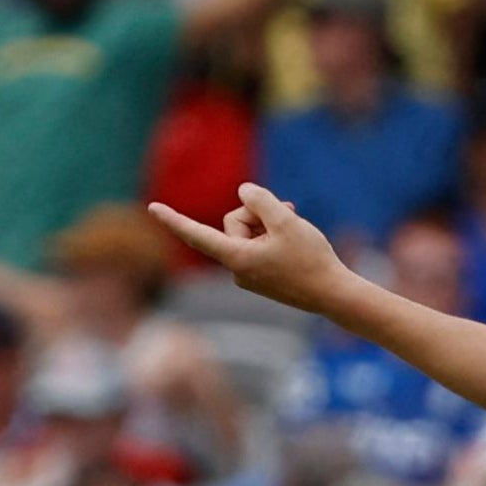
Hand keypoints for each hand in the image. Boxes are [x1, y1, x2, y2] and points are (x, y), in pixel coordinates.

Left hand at [149, 185, 354, 318]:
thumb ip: (260, 199)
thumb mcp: (286, 219)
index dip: (174, 219)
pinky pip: (258, 245)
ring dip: (269, 222)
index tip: (152, 207)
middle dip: (257, 212)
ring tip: (294, 225)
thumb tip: (243, 191)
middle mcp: (238, 270)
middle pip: (234, 223)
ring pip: (249, 232)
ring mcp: (249, 275)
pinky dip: (273, 235)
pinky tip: (293, 236)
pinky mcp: (262, 276)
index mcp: (237, 259)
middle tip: (287, 210)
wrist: (333, 294)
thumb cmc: (311, 259)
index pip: (197, 234)